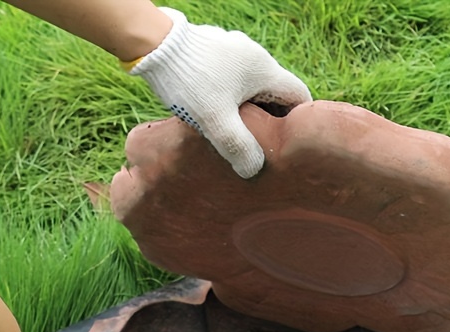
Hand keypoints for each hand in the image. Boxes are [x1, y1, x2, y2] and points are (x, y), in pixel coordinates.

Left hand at [128, 7, 311, 177]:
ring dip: (250, 109)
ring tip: (236, 132)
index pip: (299, 95)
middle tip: (262, 145)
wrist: (150, 43)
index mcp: (264, 69)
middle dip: (272, 119)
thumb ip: (239, 147)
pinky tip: (216, 113)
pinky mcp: (213, 51)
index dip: (299, 121)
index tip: (289, 143)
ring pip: (253, 86)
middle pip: (276, 92)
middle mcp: (254, 55)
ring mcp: (233, 50)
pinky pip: (233, 78)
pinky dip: (232, 97)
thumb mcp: (217, 122)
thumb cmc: (188, 81)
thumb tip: (254, 170)